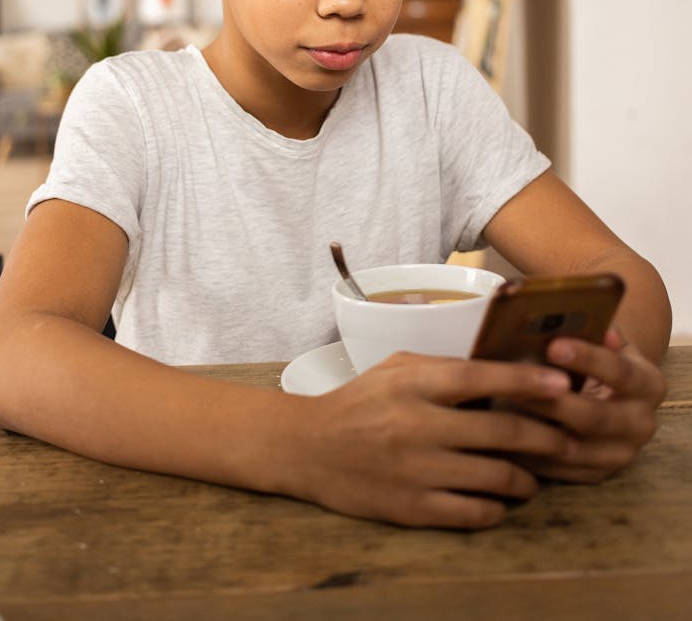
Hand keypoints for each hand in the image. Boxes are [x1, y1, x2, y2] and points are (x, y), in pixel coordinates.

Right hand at [288, 351, 575, 528]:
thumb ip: (444, 366)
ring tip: (537, 476)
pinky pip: (473, 512)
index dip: (525, 379)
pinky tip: (501, 500)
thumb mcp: (396, 368)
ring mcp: (416, 470)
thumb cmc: (359, 400)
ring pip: (495, 477)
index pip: (479, 377)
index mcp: (414, 384)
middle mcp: (417, 426)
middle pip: (499, 431)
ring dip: (527, 478)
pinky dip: (496, 508)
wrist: (308, 448)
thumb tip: (501, 367)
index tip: (561, 382)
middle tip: (571, 438)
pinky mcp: (412, 508)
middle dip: (546, 436)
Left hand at [511, 329, 666, 483]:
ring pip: (573, 449)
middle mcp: (641, 424)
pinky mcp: (595, 475)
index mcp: (647, 384)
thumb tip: (555, 310)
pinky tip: (501, 437)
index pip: (620, 372)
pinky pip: (558, 471)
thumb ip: (587, 326)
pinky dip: (529, 454)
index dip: (588, 359)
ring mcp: (619, 455)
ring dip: (536, 430)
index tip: (553, 345)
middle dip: (553, 401)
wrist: (610, 392)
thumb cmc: (595, 356)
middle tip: (516, 383)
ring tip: (501, 408)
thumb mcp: (601, 338)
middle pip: (596, 418)